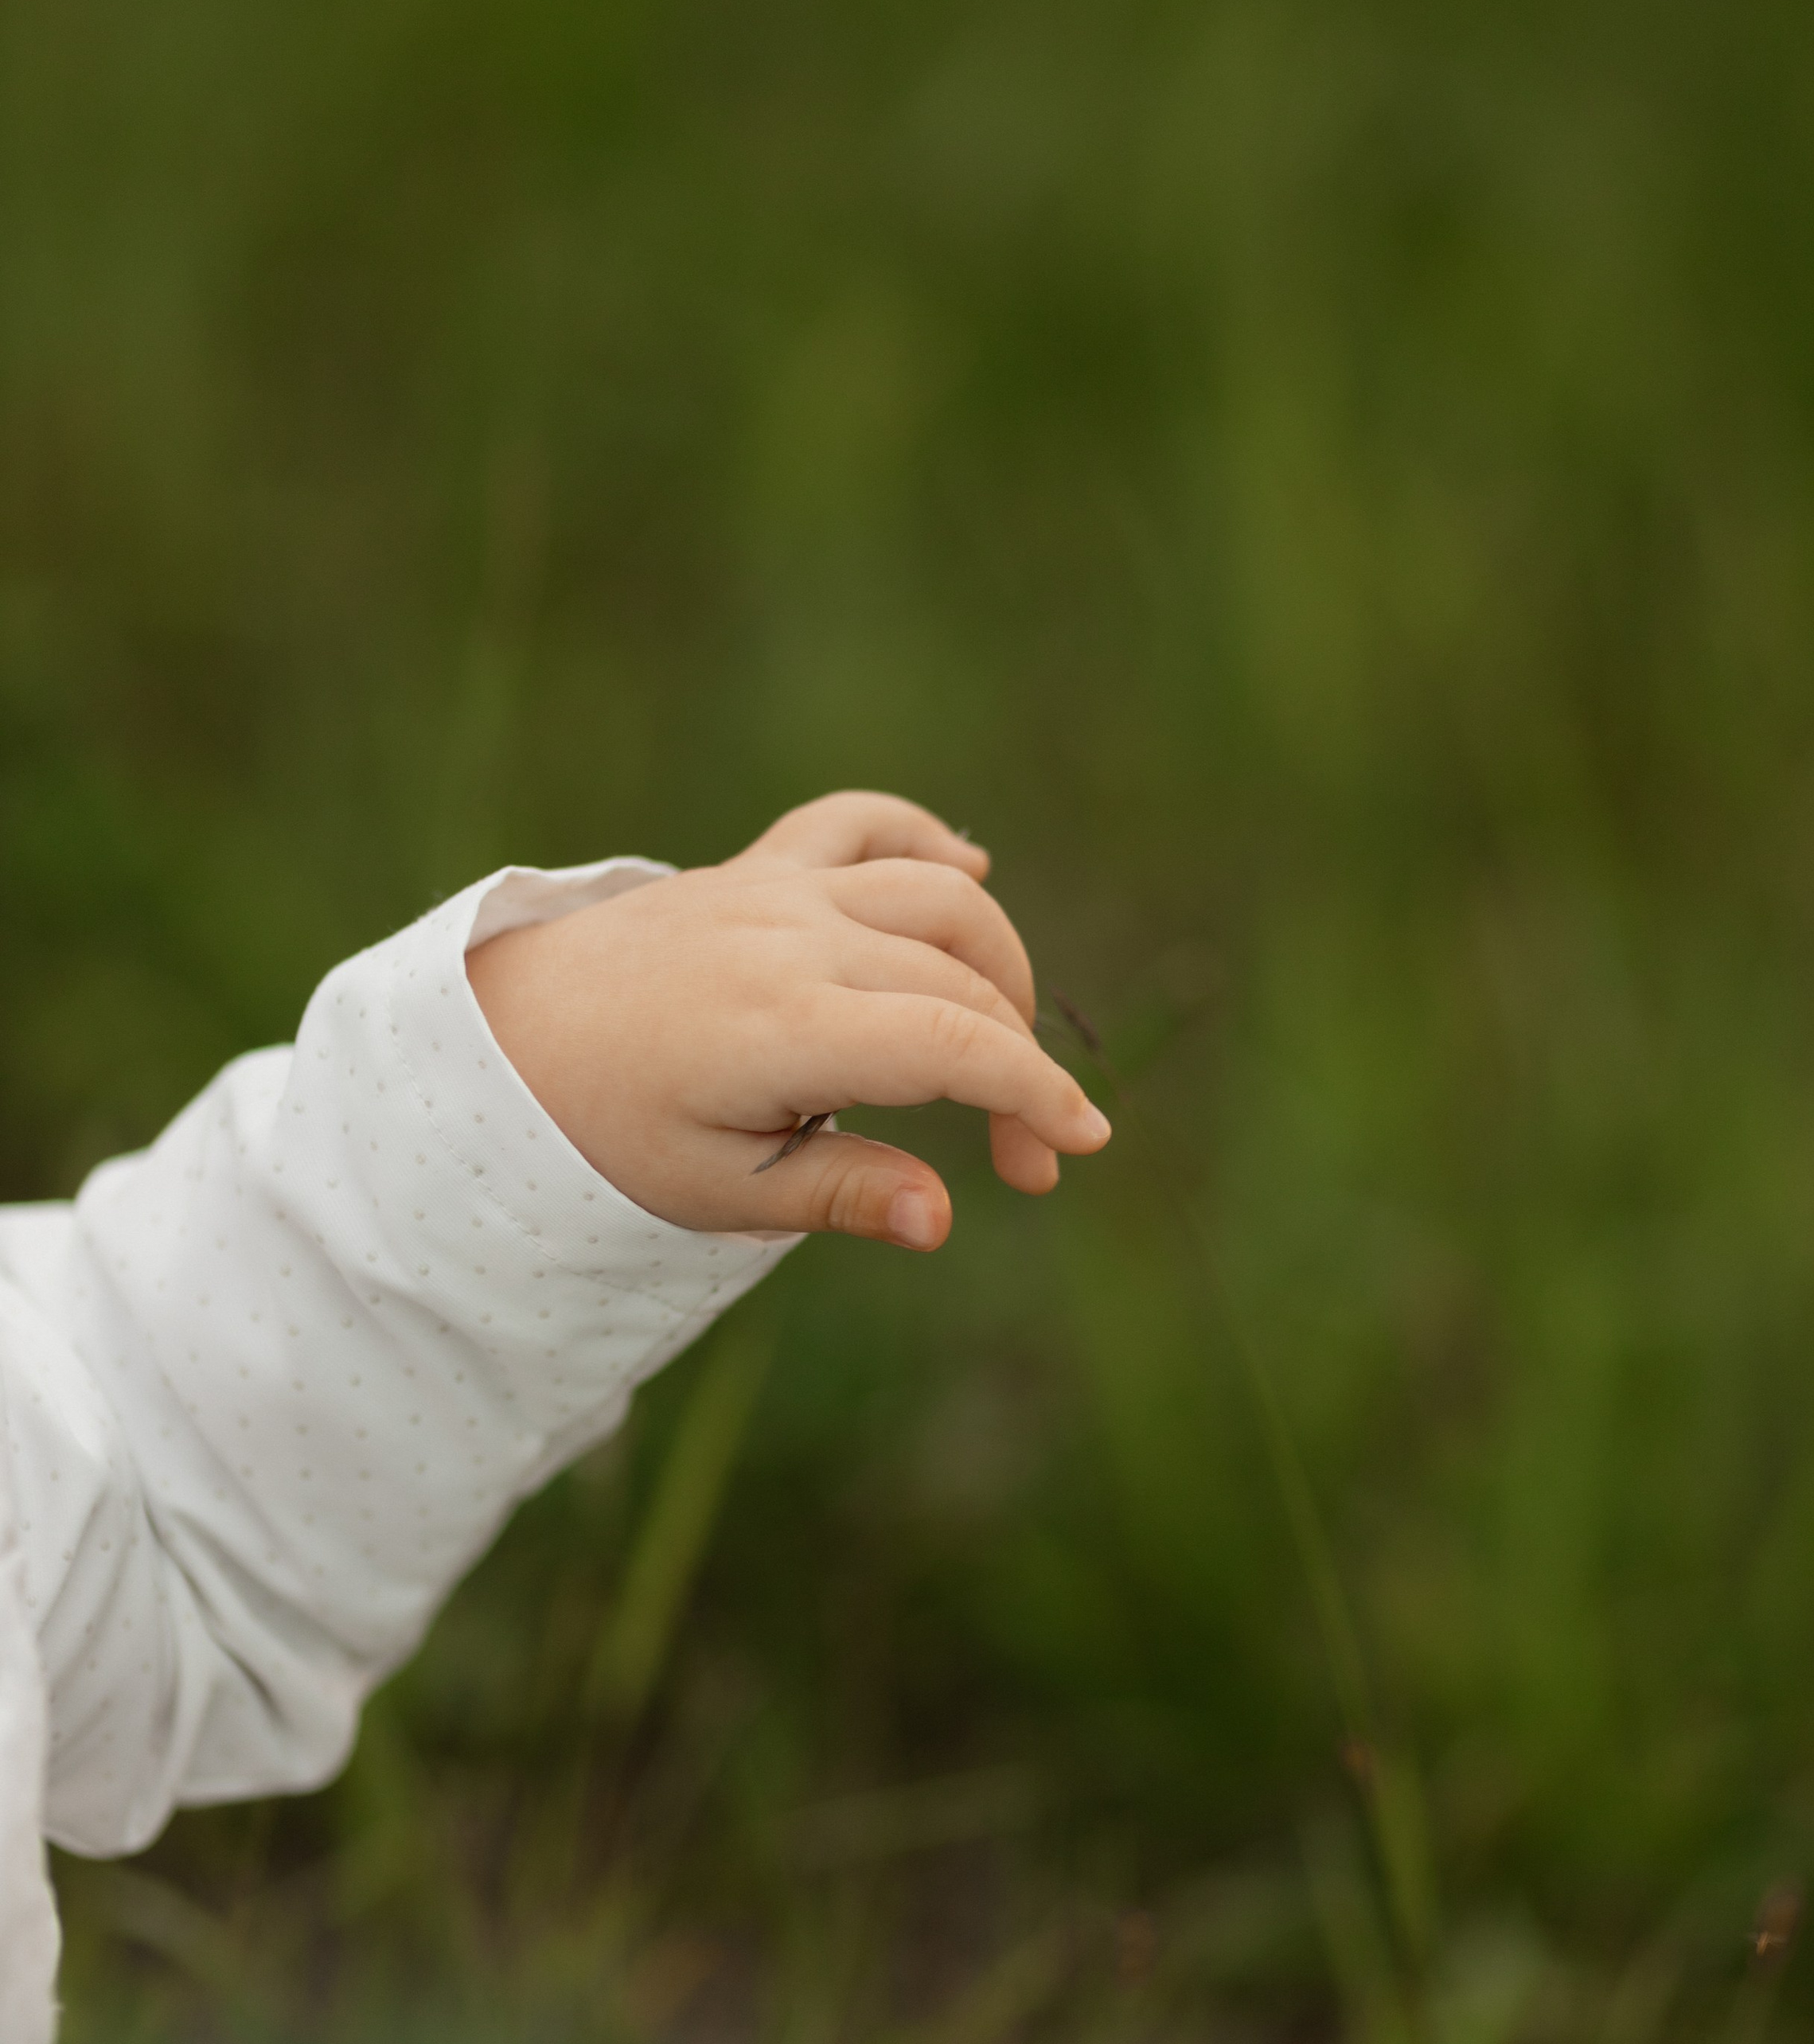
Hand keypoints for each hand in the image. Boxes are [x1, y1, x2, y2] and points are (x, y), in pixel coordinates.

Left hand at [466, 790, 1110, 1248]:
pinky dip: (924, 840)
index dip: (1036, 1094)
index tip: (1079, 1147)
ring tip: (1004, 1046)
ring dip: (999, 965)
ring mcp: (776, 891)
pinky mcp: (758, 867)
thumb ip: (836, 1195)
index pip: (955, 1046)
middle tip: (1025, 1164)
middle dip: (1020, 1069)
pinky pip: (859, 823)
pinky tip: (970, 870)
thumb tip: (938, 1219)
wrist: (504, 1043)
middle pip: (962, 981)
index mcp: (785, 1026)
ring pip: (935, 899)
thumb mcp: (717, 1191)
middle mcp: (792, 939)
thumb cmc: (609, 1131)